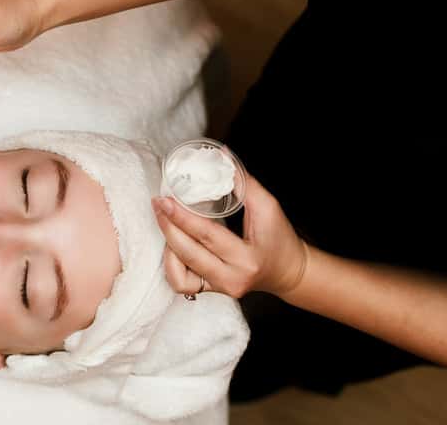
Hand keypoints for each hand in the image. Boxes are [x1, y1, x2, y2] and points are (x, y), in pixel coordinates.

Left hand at [152, 174, 308, 298]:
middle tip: (158, 205)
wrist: (288, 271)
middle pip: (187, 254)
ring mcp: (220, 289)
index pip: (207, 235)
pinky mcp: (211, 291)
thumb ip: (244, 182)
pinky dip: (172, 264)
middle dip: (168, 227)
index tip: (165, 200)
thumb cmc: (279, 238)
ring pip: (178, 275)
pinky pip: (180, 283)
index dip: (182, 216)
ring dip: (168, 247)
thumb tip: (221, 155)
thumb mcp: (268, 208)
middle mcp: (231, 279)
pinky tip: (174, 246)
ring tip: (168, 224)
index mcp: (247, 258)